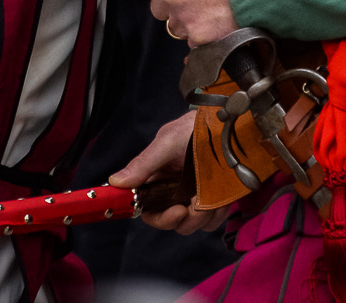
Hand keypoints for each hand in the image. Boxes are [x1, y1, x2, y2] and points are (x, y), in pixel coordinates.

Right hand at [111, 109, 231, 234]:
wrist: (230, 122)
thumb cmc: (196, 126)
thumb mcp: (168, 141)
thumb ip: (144, 163)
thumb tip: (114, 182)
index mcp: (157, 178)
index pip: (148, 209)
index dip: (159, 218)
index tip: (176, 213)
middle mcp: (173, 190)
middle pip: (171, 220)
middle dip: (185, 219)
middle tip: (197, 208)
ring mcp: (194, 196)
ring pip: (193, 224)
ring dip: (204, 216)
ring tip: (215, 197)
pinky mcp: (214, 199)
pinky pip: (212, 220)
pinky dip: (218, 213)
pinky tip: (223, 198)